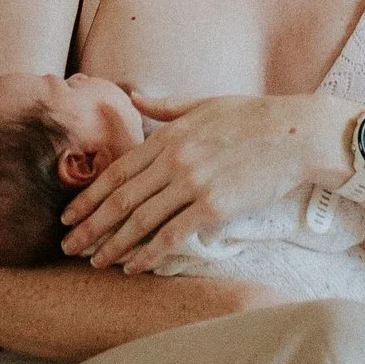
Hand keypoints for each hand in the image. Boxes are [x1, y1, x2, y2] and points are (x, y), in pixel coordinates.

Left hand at [61, 95, 351, 268]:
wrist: (296, 133)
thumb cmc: (253, 117)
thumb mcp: (203, 103)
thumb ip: (164, 106)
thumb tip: (134, 96)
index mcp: (168, 135)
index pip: (117, 170)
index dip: (89, 196)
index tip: (68, 215)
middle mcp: (174, 160)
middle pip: (121, 199)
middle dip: (91, 226)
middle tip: (68, 248)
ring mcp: (194, 184)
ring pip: (142, 221)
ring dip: (114, 245)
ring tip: (95, 262)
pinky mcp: (216, 206)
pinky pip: (174, 235)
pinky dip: (150, 253)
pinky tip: (134, 267)